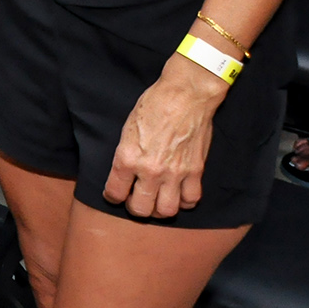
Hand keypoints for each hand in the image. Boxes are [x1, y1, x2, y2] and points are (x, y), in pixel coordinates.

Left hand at [102, 53, 226, 217]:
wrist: (185, 95)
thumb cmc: (153, 105)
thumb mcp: (127, 129)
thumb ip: (126, 155)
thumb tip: (125, 173)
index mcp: (128, 157)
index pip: (115, 192)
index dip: (112, 196)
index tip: (114, 194)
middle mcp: (150, 170)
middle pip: (141, 209)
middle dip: (135, 208)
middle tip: (136, 200)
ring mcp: (175, 173)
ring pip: (167, 211)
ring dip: (160, 209)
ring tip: (157, 200)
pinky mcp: (196, 171)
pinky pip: (191, 200)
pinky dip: (184, 201)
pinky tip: (178, 193)